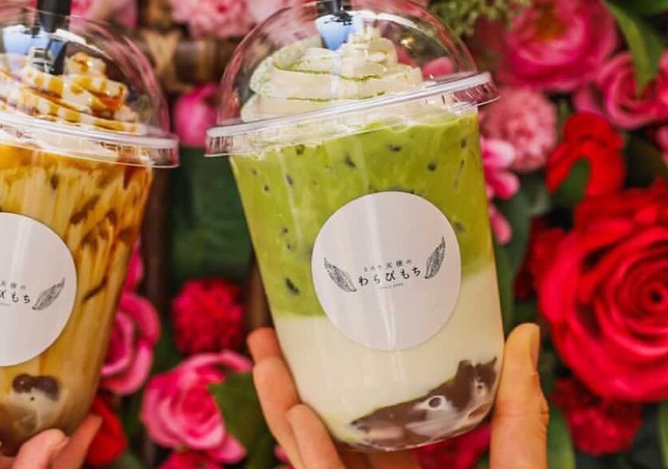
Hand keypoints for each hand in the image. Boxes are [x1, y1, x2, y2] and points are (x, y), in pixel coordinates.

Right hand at [248, 323, 548, 468]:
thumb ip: (518, 415)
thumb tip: (524, 332)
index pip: (367, 424)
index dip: (340, 377)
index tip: (323, 333)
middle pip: (323, 431)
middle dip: (291, 382)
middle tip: (269, 334)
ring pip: (310, 456)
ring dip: (282, 407)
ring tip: (264, 358)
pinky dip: (312, 454)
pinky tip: (300, 414)